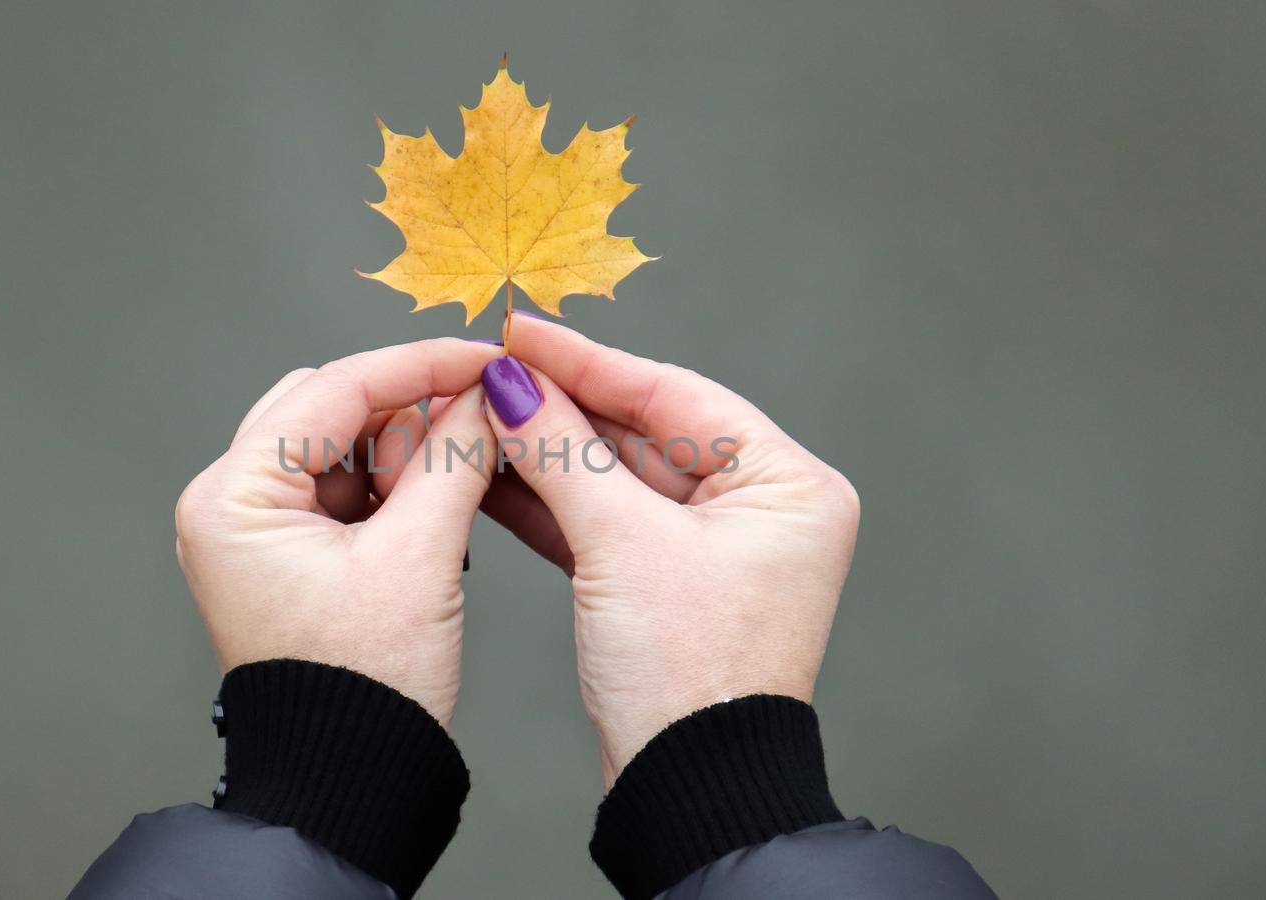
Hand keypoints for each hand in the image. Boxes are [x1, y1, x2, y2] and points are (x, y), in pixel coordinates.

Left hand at [173, 339, 500, 725]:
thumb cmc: (361, 689)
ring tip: (452, 490)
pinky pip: (345, 488)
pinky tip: (435, 510)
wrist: (347, 780)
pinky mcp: (287, 554)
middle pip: (330, 406)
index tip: (486, 356)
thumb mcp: (420, 557)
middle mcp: (228, 504)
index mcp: (232, 497)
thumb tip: (492, 391)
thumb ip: (456, 455)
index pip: (333, 387)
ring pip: (341, 443)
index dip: (419, 364)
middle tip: (476, 426)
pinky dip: (395, 487)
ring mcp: (254, 530)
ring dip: (405, 451)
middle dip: (409, 412)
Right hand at [478, 318, 860, 784]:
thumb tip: (511, 384)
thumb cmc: (692, 676)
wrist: (689, 790)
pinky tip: (496, 478)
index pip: (675, 394)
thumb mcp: (621, 544)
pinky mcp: (672, 586)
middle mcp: (762, 509)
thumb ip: (562, 453)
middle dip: (562, 410)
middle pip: (644, 432)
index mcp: (787, 484)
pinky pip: (608, 525)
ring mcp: (717, 550)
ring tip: (479, 420)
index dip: (589, 361)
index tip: (522, 332)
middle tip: (489, 374)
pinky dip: (553, 506)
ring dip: (548, 456)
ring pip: (618, 480)